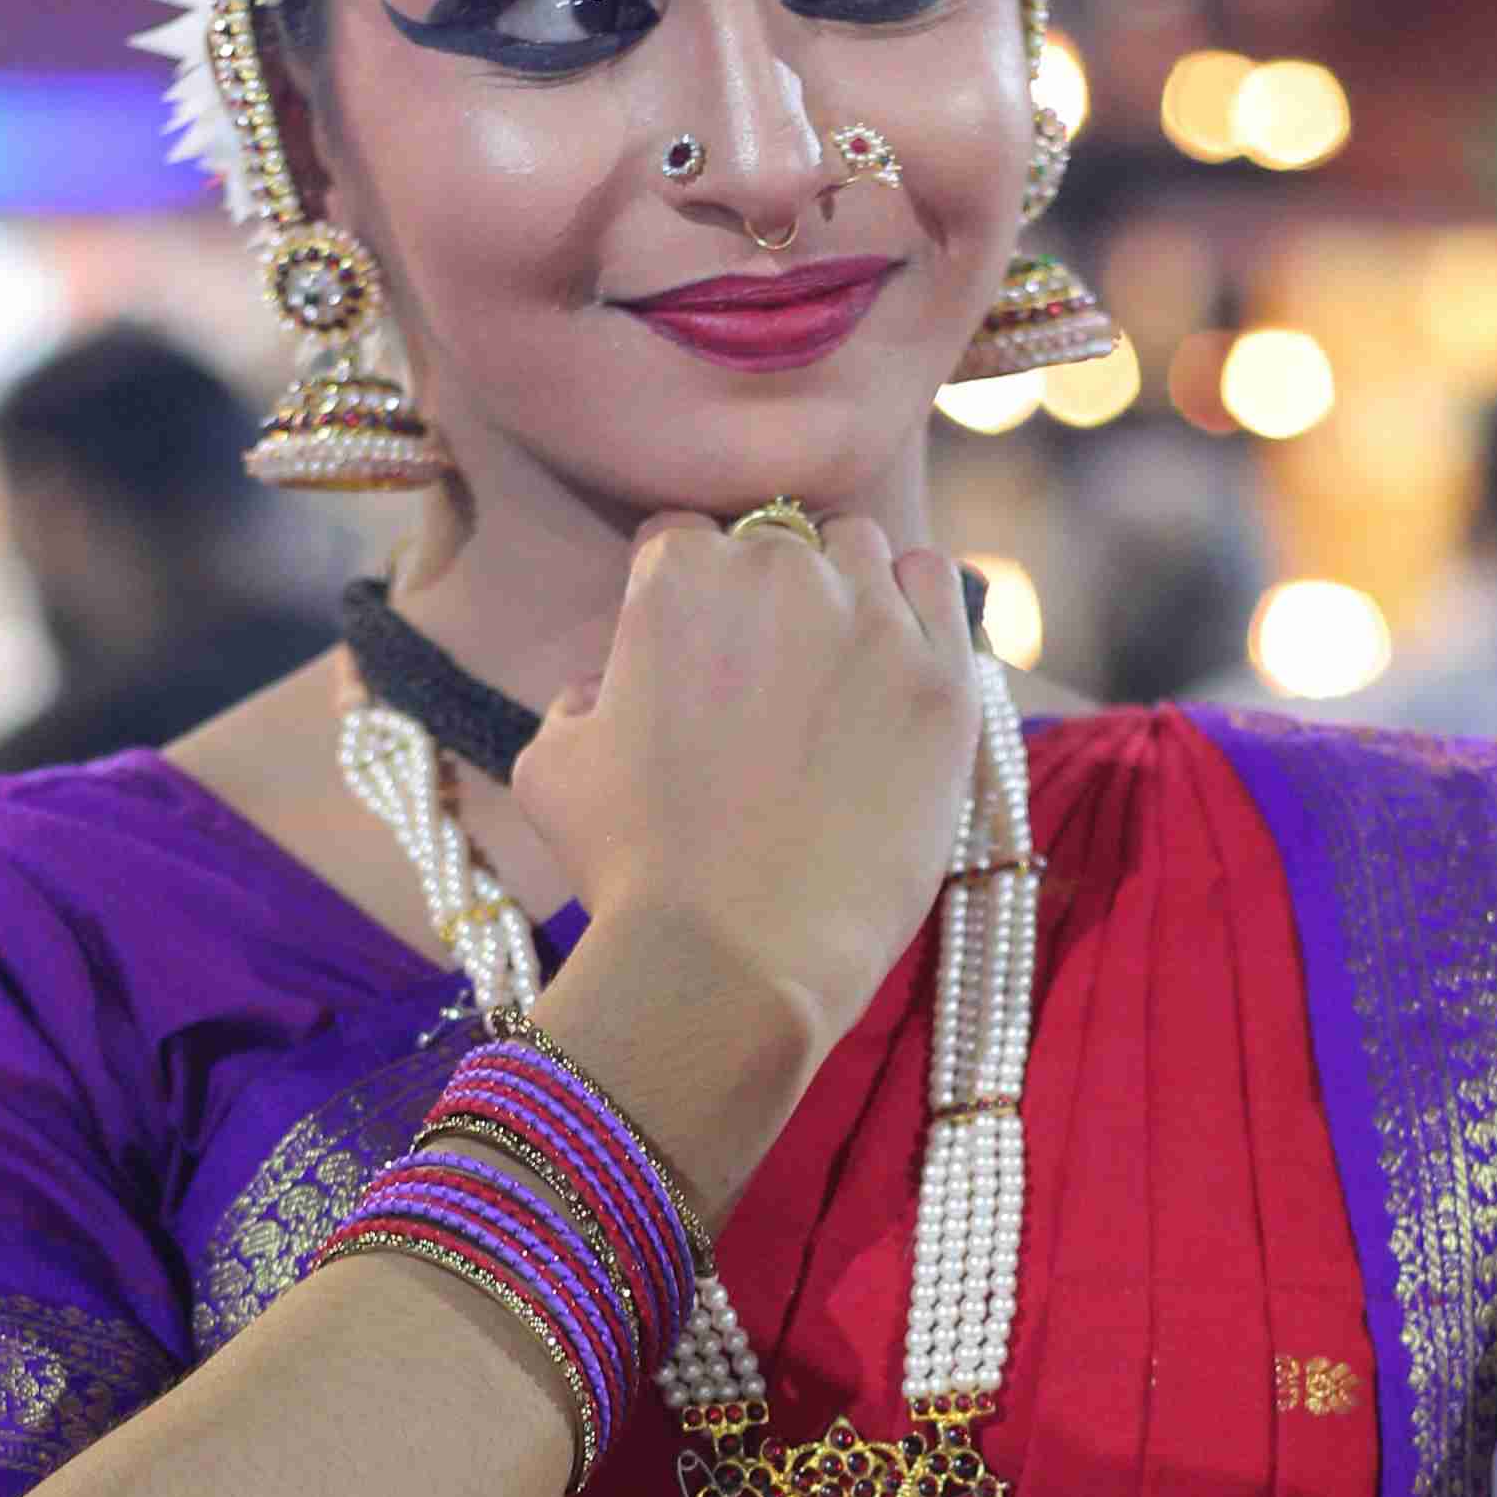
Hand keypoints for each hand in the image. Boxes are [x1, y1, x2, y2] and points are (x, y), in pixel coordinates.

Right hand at [513, 509, 981, 1077]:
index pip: (682, 538)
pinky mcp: (943, 674)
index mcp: (677, 576)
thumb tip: (609, 687)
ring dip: (845, 590)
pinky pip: (938, 585)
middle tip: (765, 684)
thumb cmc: (631, 870)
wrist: (735, 958)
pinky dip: (918, 605)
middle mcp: (778, 571)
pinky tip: (897, 662)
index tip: (696, 653)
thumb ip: (576, 697)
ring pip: (860, 552)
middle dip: (766, 599)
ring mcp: (871, 617)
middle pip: (776, 542)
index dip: (682, 595)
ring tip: (835, 673)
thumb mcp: (553, 767)